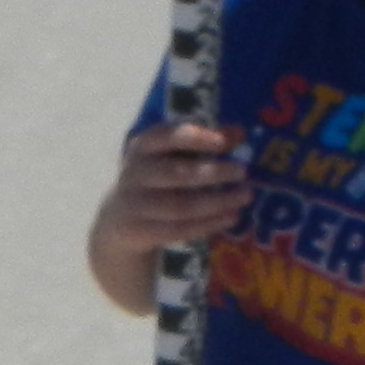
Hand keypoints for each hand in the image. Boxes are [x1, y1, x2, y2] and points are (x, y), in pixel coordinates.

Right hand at [99, 121, 251, 263]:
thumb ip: (204, 141)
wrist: (119, 219)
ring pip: (179, 206)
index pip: (167, 137)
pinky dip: (207, 224)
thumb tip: (240, 132)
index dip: (195, 138)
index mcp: (143, 146)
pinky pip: (178, 230)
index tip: (223, 142)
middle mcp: (135, 173)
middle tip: (243, 172)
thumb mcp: (171, 155)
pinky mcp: (140, 232)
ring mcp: (135, 204)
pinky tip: (231, 217)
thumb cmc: (155, 177)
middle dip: (212, 173)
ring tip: (245, 196)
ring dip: (216, 202)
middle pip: (176, 173)